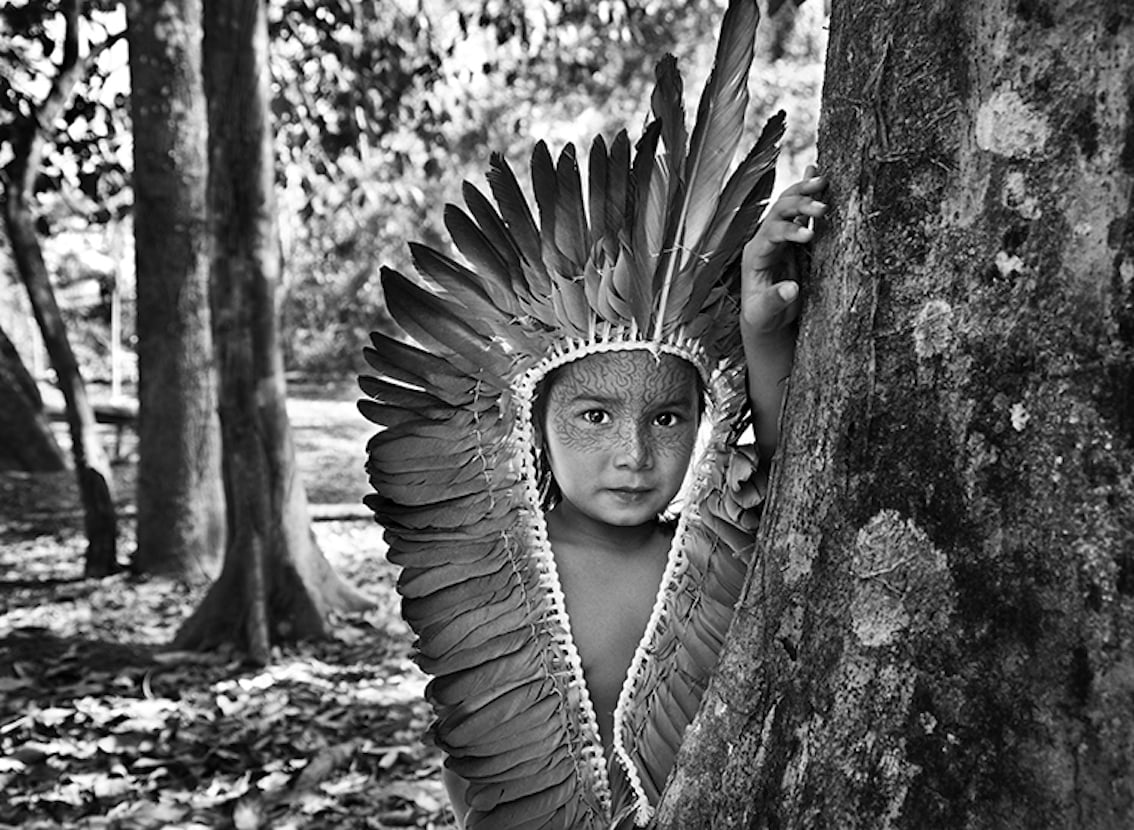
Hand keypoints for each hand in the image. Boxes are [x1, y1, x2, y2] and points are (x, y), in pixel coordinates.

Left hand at [740, 165, 827, 461]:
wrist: (765, 321)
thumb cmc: (763, 320)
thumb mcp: (765, 316)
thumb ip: (776, 301)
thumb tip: (791, 289)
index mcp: (755, 256)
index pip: (770, 235)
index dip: (788, 231)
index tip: (809, 235)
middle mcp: (765, 241)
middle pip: (778, 213)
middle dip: (798, 204)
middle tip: (822, 202)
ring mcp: (780, 237)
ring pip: (790, 206)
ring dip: (805, 192)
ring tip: (824, 179)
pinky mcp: (795, 238)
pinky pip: (802, 212)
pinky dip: (809, 193)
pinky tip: (820, 171)